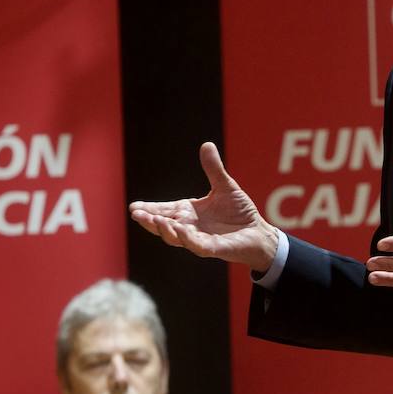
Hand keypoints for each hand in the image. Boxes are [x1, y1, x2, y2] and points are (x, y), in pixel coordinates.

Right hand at [129, 142, 278, 273]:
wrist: (258, 232)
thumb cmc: (240, 212)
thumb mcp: (225, 186)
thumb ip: (213, 169)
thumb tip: (206, 144)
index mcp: (189, 213)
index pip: (165, 210)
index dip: (149, 209)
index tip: (133, 206)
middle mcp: (190, 227)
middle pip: (165, 225)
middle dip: (150, 220)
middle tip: (136, 214)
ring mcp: (200, 239)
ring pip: (176, 238)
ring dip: (164, 230)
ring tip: (154, 220)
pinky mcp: (213, 248)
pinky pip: (197, 246)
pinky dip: (187, 239)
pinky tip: (180, 230)